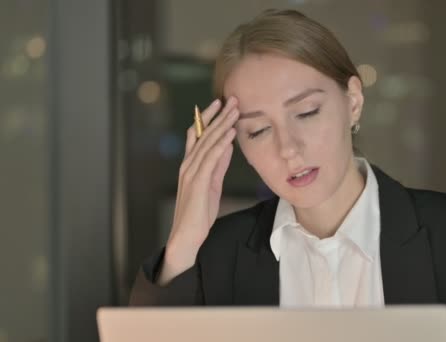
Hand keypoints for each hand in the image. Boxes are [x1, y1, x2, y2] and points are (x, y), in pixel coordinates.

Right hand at [159, 97, 238, 284]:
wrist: (187, 235)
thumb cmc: (199, 212)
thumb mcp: (212, 184)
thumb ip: (218, 165)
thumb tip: (228, 146)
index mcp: (190, 164)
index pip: (197, 134)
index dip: (207, 118)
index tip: (220, 103)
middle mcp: (188, 164)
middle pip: (203, 134)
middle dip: (219, 115)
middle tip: (232, 99)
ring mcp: (191, 172)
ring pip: (207, 142)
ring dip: (222, 125)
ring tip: (235, 110)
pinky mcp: (198, 182)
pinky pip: (210, 159)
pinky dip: (220, 144)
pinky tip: (229, 134)